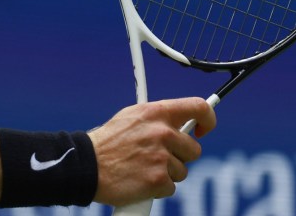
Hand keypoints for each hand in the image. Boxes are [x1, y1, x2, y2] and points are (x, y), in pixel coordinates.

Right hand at [87, 97, 215, 205]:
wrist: (87, 165)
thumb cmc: (108, 142)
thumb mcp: (131, 117)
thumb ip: (157, 119)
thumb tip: (180, 122)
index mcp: (156, 112)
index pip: (199, 108)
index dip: (208, 120)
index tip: (203, 130)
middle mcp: (162, 132)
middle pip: (193, 149)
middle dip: (180, 156)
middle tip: (158, 157)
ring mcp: (161, 157)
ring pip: (182, 170)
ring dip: (166, 173)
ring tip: (143, 168)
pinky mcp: (158, 180)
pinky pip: (171, 187)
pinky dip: (158, 188)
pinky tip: (140, 180)